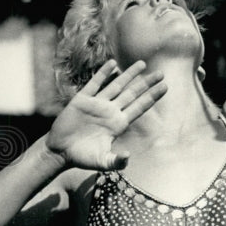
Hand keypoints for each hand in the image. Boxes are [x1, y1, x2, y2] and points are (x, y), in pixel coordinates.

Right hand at [46, 59, 166, 170]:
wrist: (61, 151)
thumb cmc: (82, 157)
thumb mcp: (101, 162)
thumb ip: (116, 161)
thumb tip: (128, 157)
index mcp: (118, 124)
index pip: (139, 107)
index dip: (152, 97)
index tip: (165, 87)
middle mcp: (110, 111)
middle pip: (132, 94)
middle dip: (146, 83)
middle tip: (161, 73)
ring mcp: (97, 104)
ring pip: (116, 85)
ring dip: (129, 74)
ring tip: (142, 63)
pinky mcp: (82, 100)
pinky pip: (95, 84)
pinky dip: (103, 74)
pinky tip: (113, 64)